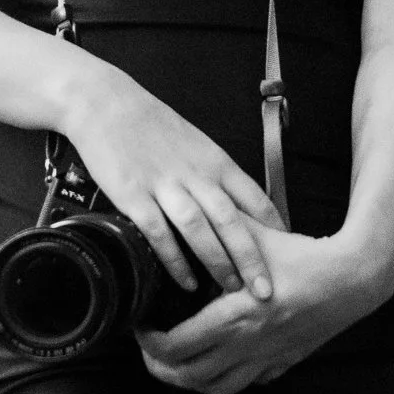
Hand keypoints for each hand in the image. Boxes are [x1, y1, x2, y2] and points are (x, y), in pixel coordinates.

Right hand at [58, 64, 284, 303]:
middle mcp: (195, 174)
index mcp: (214, 161)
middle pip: (232, 220)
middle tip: (265, 289)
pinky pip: (159, 233)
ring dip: (218, 262)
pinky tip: (185, 281)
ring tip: (231, 289)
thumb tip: (233, 206)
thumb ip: (214, 175)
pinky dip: (174, 260)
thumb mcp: (195, 144)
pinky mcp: (134, 195)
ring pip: (200, 228)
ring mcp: (165, 185)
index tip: (286, 251)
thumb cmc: (151, 124)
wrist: (107, 103)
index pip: (254, 197)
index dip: (273, 228)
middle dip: (251, 258)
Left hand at [138, 224, 391, 393]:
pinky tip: (222, 360)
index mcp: (234, 318)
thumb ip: (220, 228)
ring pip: (214, 389)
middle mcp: (246, 347)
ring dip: (190, 380)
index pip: (174, 347)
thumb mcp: (256, 237)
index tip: (142, 325)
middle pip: (186, 377)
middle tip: (150, 347)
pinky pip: (246, 384)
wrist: (352, 279)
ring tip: (179, 360)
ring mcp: (265, 360)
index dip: (147, 341)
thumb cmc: (305, 257)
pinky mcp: (282, 363)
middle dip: (159, 366)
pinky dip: (226, 379)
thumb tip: (187, 212)